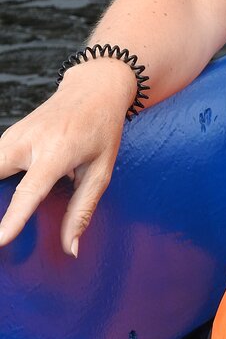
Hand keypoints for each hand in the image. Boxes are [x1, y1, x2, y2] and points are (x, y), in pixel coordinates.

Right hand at [0, 58, 135, 255]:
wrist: (93, 89)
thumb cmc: (102, 130)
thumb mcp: (102, 170)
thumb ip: (83, 210)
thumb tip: (71, 248)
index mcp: (56, 151)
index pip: (30, 191)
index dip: (13, 219)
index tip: (0, 240)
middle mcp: (27, 141)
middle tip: (0, 233)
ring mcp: (12, 135)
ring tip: (4, 213)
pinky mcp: (7, 136)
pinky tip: (5, 199)